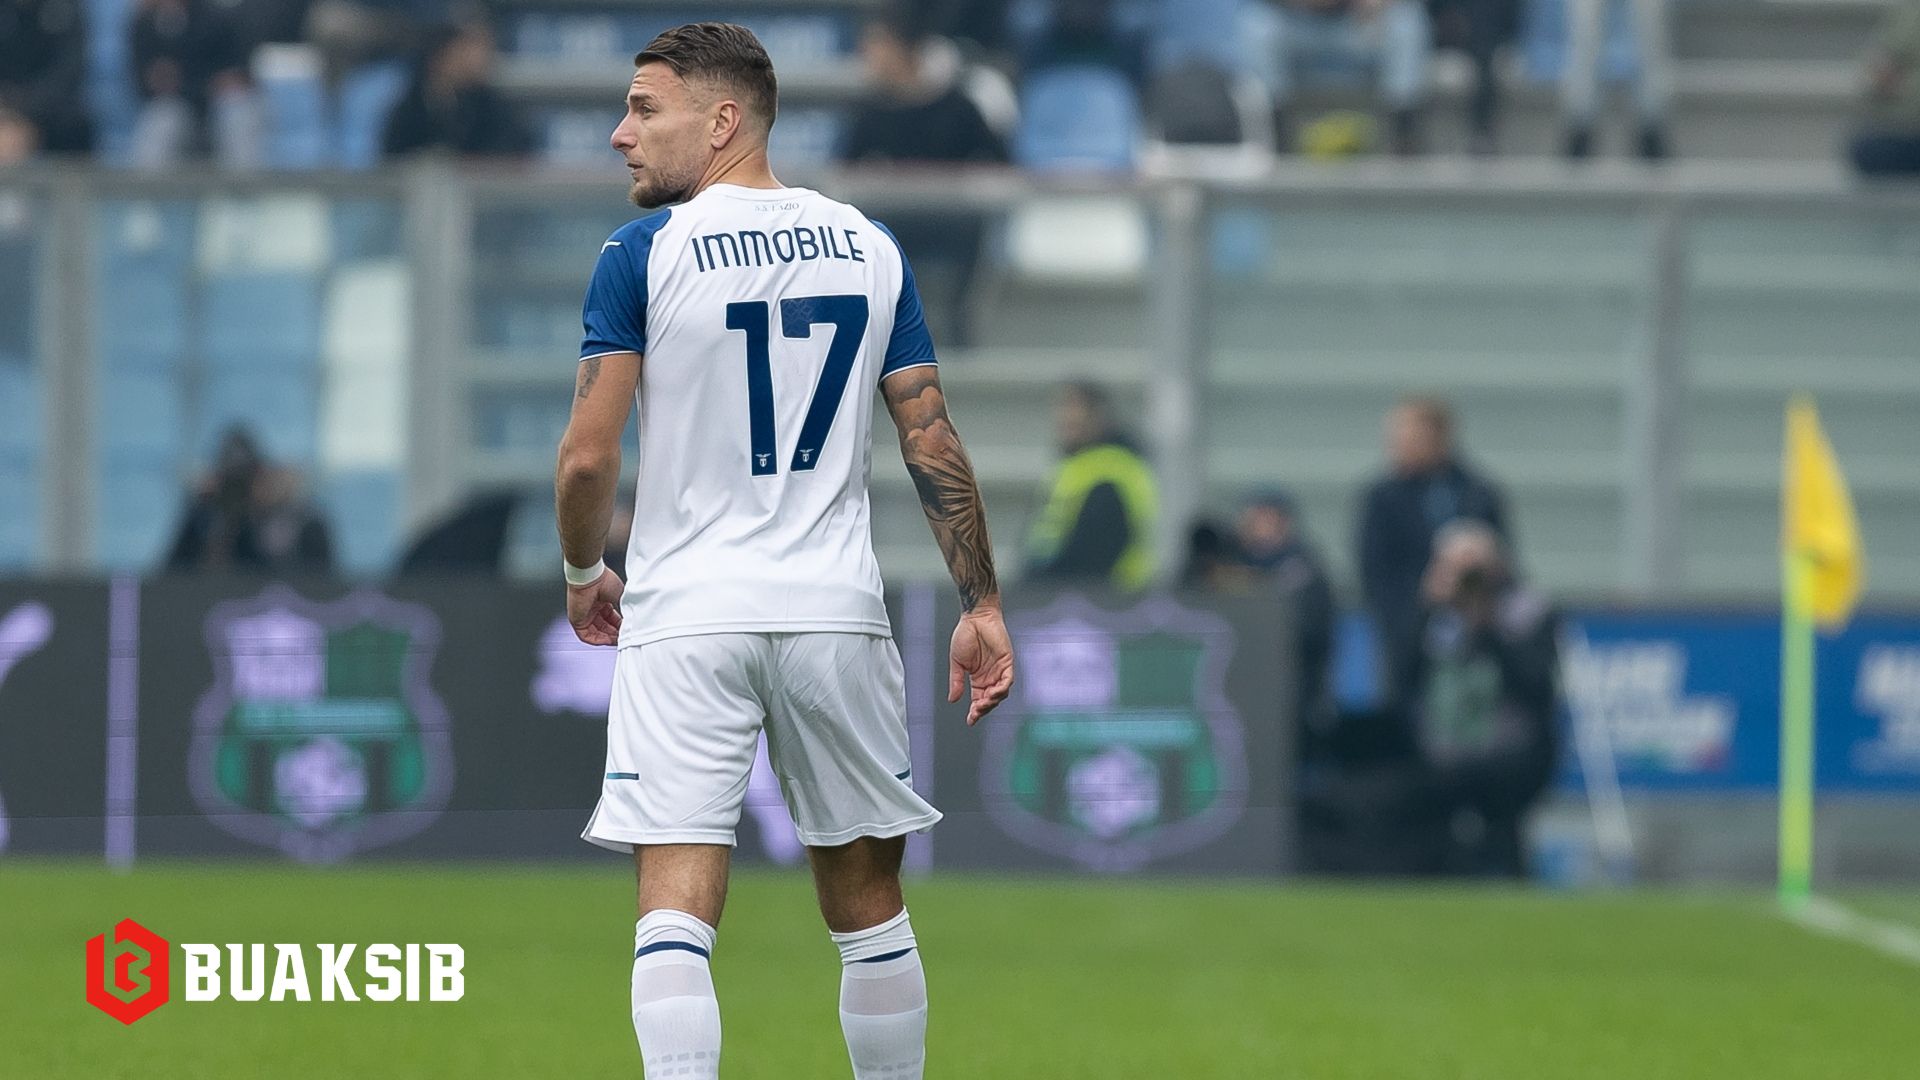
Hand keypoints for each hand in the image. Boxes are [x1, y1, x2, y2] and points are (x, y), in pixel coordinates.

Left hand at [567, 568, 623, 645]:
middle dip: (615, 634)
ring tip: (618, 640)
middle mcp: (592, 608)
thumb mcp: (620, 597)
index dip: (620, 626)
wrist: (590, 577)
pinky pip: (586, 636)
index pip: (612, 619)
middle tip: (624, 637)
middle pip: (604, 627)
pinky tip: (607, 641)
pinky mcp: (576, 620)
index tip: (628, 631)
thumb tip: (631, 621)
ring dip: (608, 638)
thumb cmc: (604, 580)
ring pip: (596, 633)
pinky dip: (597, 640)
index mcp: (602, 601)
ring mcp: (584, 615)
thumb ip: (625, 611)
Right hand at [949, 601, 1013, 725]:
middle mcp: (990, 676)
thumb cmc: (965, 635)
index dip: (975, 711)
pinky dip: (1002, 688)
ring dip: (992, 701)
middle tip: (975, 713)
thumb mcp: (957, 663)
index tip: (970, 721)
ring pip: (1000, 693)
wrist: (975, 618)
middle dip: (983, 709)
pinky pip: (1007, 680)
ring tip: (982, 704)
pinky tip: (993, 693)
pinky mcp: (1007, 662)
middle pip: (990, 700)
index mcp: (978, 678)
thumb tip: (952, 700)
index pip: (979, 700)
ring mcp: (999, 670)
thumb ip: (956, 681)